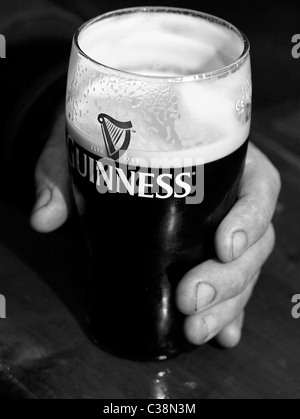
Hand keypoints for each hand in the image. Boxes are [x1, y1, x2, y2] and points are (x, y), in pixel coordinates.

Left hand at [31, 114, 280, 348]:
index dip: (251, 218)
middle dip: (229, 278)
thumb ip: (64, 173)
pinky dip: (229, 311)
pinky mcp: (205, 252)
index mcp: (218, 158)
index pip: (258, 185)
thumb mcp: (86, 141)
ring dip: (227, 304)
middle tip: (191, 300)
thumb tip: (45, 218)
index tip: (224, 246)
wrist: (107, 144)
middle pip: (254, 240)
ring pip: (245, 269)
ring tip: (196, 329)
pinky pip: (230, 284)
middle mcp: (228, 195)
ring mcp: (220, 227)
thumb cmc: (108, 135)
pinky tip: (222, 336)